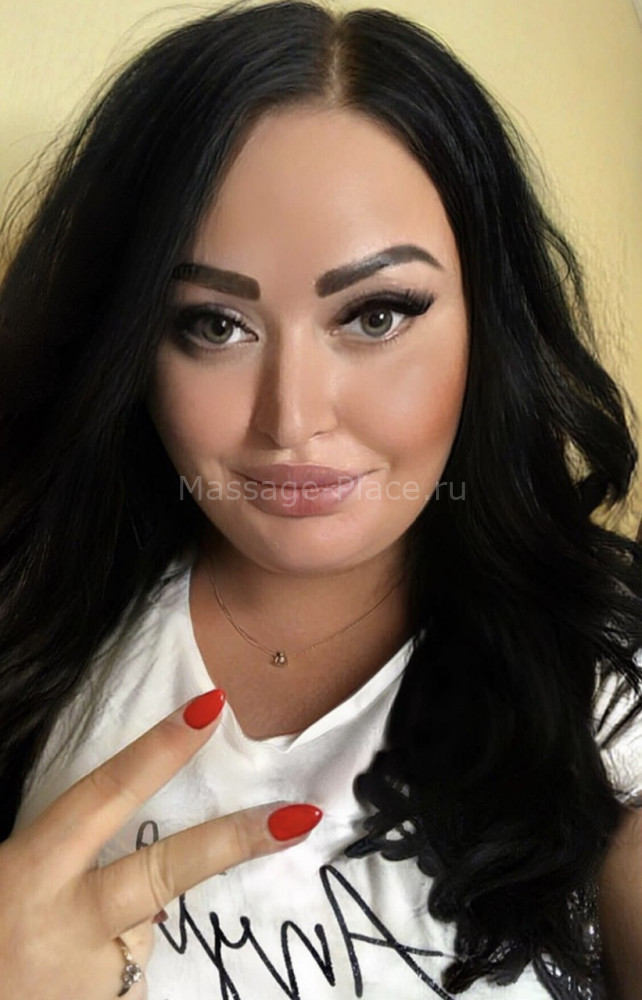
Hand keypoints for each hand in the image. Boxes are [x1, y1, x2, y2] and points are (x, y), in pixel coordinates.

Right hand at [0, 690, 321, 999]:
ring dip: (122, 931)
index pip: (106, 792)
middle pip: (167, 870)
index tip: (211, 707)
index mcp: (33, 869)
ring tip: (58, 960)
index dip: (159, 749)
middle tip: (299, 818)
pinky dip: (110, 969)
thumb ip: (66, 858)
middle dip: (234, 841)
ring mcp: (92, 976)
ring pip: (144, 930)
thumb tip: (137, 857)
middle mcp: (67, 921)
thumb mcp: (13, 878)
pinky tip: (66, 985)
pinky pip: (127, 975)